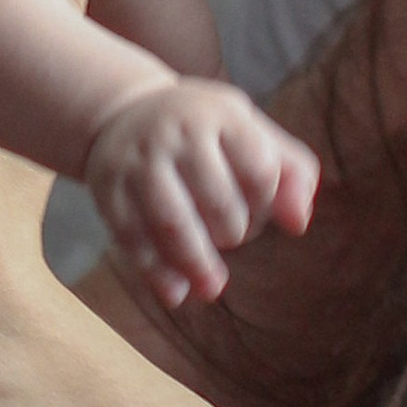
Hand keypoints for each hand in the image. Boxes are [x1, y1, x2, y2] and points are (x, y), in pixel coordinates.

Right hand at [82, 82, 318, 308]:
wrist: (122, 113)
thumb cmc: (204, 131)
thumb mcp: (250, 131)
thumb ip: (291, 172)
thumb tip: (298, 224)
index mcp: (221, 116)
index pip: (259, 170)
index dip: (266, 203)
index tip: (258, 210)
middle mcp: (176, 133)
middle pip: (217, 201)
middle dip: (233, 233)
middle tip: (230, 237)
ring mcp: (139, 162)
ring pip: (172, 222)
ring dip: (196, 263)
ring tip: (211, 289)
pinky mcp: (108, 190)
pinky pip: (132, 238)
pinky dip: (155, 272)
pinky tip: (175, 293)